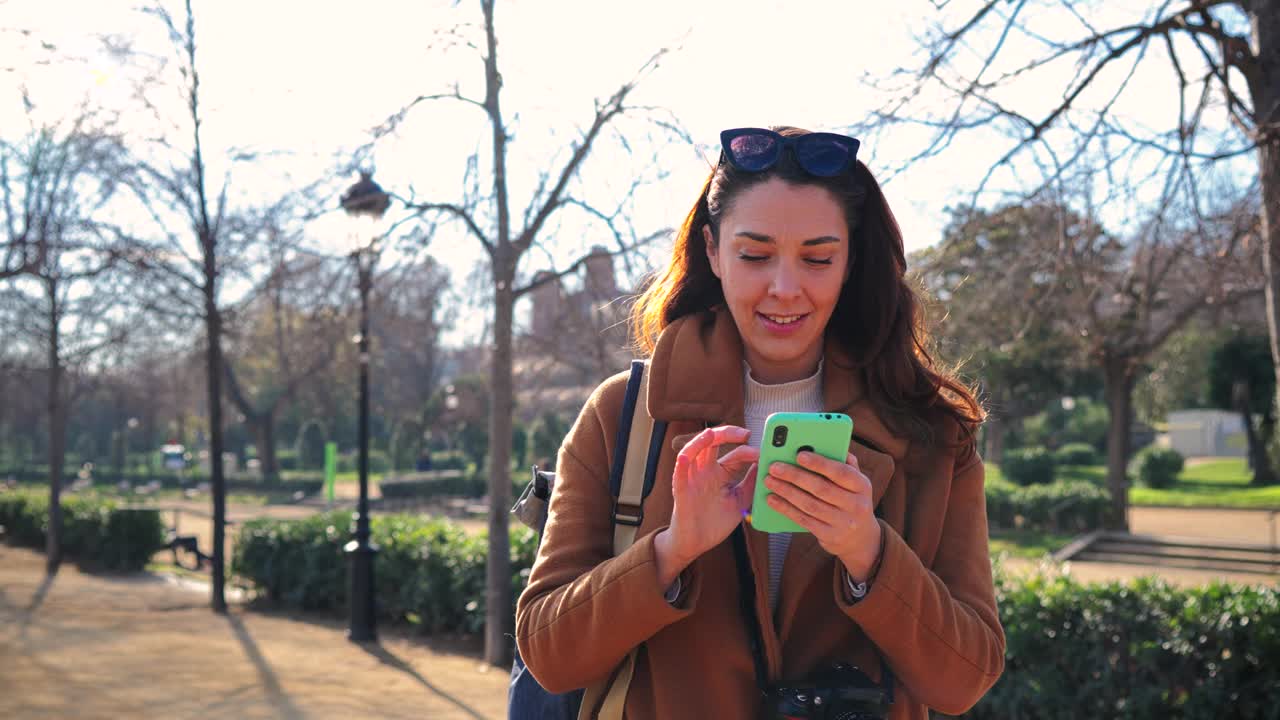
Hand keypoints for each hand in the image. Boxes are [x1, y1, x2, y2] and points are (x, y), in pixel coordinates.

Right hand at [655, 426, 757, 583]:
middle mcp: (706, 471)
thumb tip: (764, 465)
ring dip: (700, 441)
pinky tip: (686, 457)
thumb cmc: (715, 522)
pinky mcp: (681, 491)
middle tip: (744, 434)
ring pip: (692, 451)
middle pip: (712, 443)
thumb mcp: (740, 501)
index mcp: (721, 473)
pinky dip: (681, 464)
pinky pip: (679, 474)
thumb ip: (750, 483)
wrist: (697, 543)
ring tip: (711, 434)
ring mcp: (692, 479)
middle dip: (728, 434)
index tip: (764, 454)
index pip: (735, 454)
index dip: (749, 451)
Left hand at [763, 451, 880, 581]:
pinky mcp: (829, 536)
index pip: (841, 472)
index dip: (820, 464)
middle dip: (795, 476)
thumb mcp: (855, 482)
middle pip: (821, 488)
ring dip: (786, 492)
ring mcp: (843, 523)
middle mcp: (856, 505)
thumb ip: (843, 463)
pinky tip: (772, 499)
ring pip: (809, 504)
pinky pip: (803, 520)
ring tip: (769, 480)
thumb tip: (822, 445)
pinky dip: (786, 508)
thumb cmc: (851, 499)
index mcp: (862, 486)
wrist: (860, 538)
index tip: (799, 454)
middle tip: (774, 467)